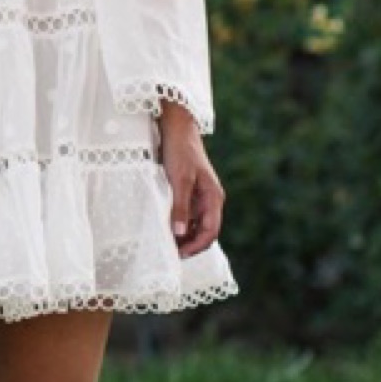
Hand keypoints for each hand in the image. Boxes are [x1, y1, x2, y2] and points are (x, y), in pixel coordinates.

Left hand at [157, 103, 225, 258]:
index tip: (180, 254)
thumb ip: (181, 207)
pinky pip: (187, 213)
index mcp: (214, 197)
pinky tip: (166, 226)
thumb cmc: (180, 151)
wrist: (176, 127)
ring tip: (167, 243)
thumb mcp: (179, 179)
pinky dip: (179, 222)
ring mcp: (200, 195)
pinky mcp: (189, 190)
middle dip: (191, 244)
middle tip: (171, 253)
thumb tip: (181, 234)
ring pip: (196, 223)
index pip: (210, 231)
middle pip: (205, 231)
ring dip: (184, 235)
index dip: (196, 246)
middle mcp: (210, 199)